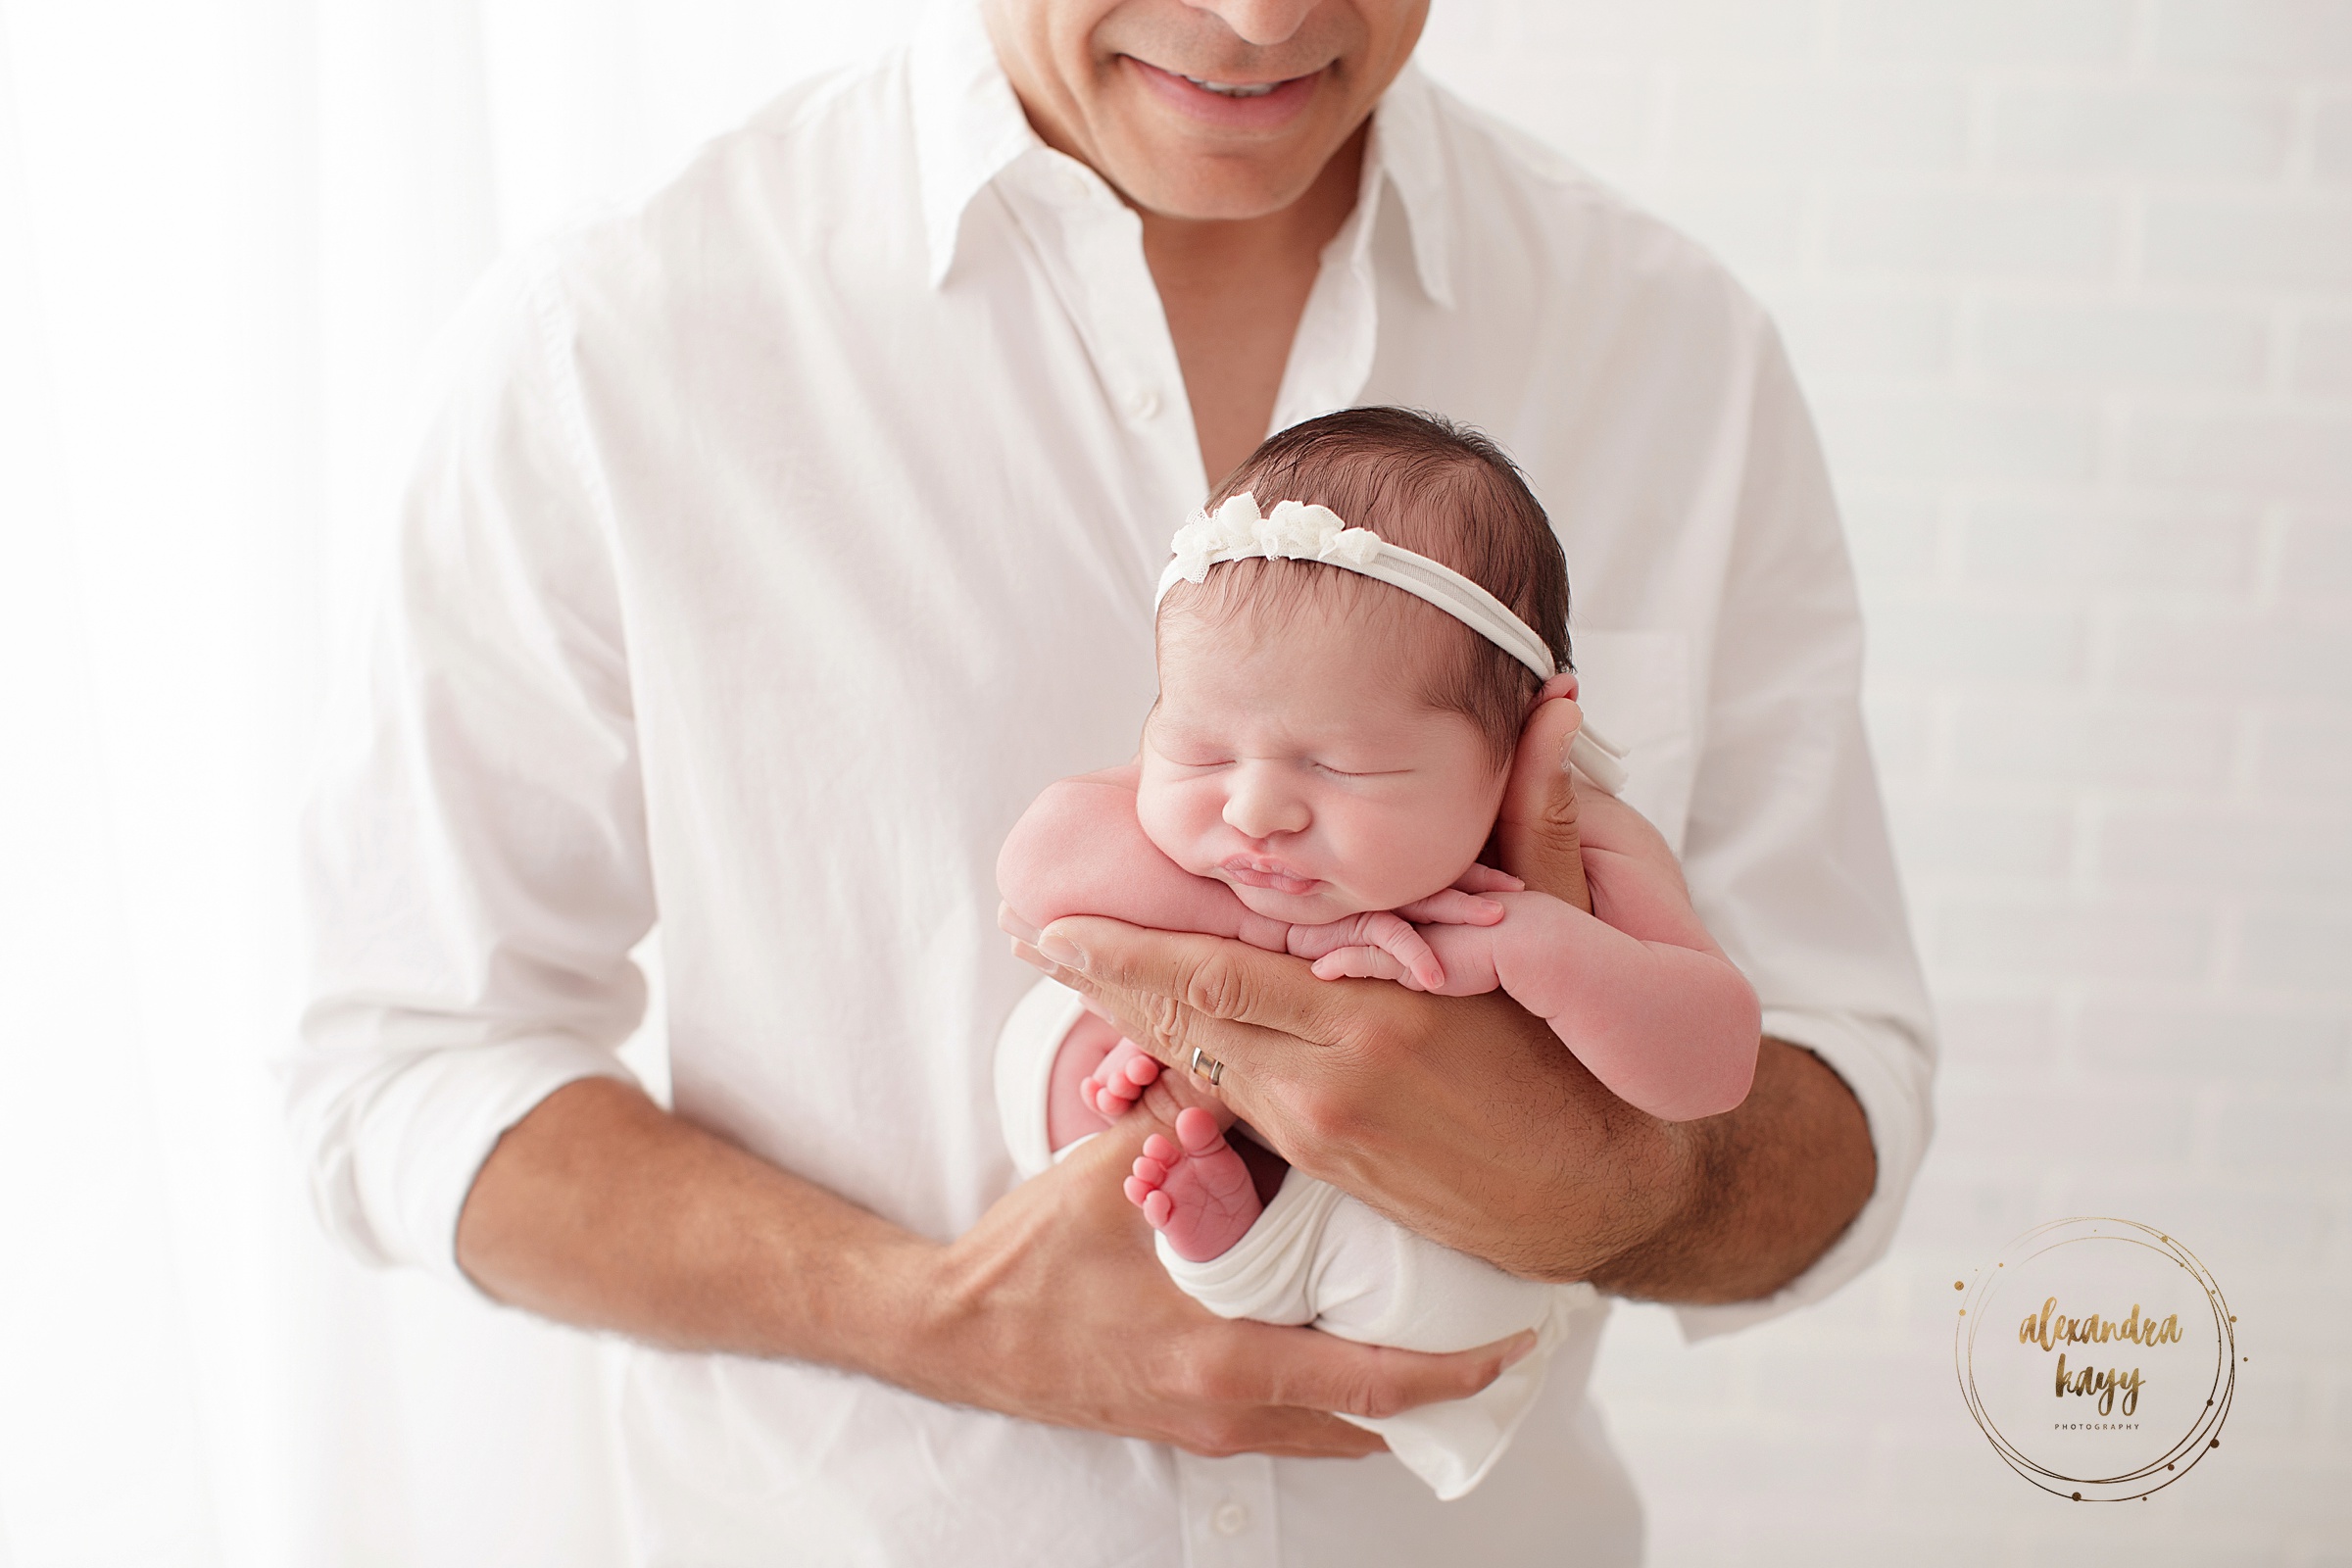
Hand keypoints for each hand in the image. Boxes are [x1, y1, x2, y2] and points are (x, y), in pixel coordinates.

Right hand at [903, 1108, 1532, 1454]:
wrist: (952, 1335)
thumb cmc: (1026, 1264)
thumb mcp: (1111, 1179)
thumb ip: (1186, 1121)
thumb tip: (1246, 1058)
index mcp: (1224, 1358)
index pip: (1372, 1379)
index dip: (1456, 1368)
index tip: (1514, 1338)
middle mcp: (1227, 1410)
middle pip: (1370, 1422)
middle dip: (1441, 1388)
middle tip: (1503, 1341)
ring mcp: (1207, 1426)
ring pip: (1333, 1430)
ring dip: (1392, 1393)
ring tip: (1447, 1342)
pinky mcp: (1185, 1422)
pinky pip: (1290, 1423)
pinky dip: (1337, 1395)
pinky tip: (1351, 1343)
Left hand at [1008, 689, 1701, 1279]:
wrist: (1610, 1197)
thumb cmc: (1591, 1060)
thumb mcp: (1565, 934)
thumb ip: (1535, 820)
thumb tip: (1555, 703)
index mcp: (1378, 1015)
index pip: (1213, 977)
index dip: (1120, 953)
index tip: (1053, 921)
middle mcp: (1330, 1082)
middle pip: (1182, 1025)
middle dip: (1098, 983)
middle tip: (1034, 938)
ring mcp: (1321, 1134)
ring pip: (1196, 1069)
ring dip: (1128, 1024)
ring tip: (1070, 975)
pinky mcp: (1324, 1169)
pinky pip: (1230, 1109)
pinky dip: (1180, 1067)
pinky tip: (1143, 1036)